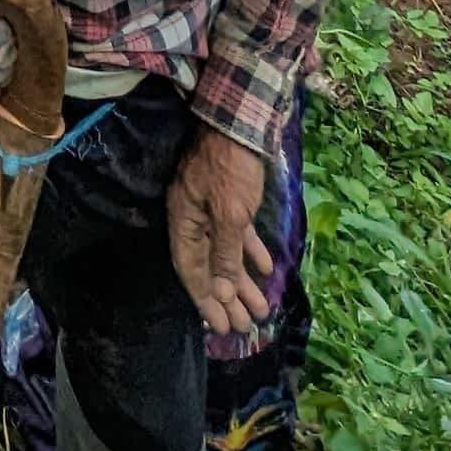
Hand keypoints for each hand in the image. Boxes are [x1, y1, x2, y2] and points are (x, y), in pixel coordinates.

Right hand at [168, 127, 274, 334]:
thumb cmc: (231, 169)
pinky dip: (250, 251)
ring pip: (226, 252)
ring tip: (261, 307)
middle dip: (228, 297)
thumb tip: (219, 294)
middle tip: (245, 326)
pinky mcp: (230, 199)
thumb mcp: (230, 214)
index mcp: (185, 221)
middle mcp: (194, 217)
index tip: (220, 328)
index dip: (205, 300)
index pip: (191, 270)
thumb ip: (224, 255)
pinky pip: (238, 234)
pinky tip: (266, 268)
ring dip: (243, 280)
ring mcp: (211, 208)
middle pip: (209, 266)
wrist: (239, 123)